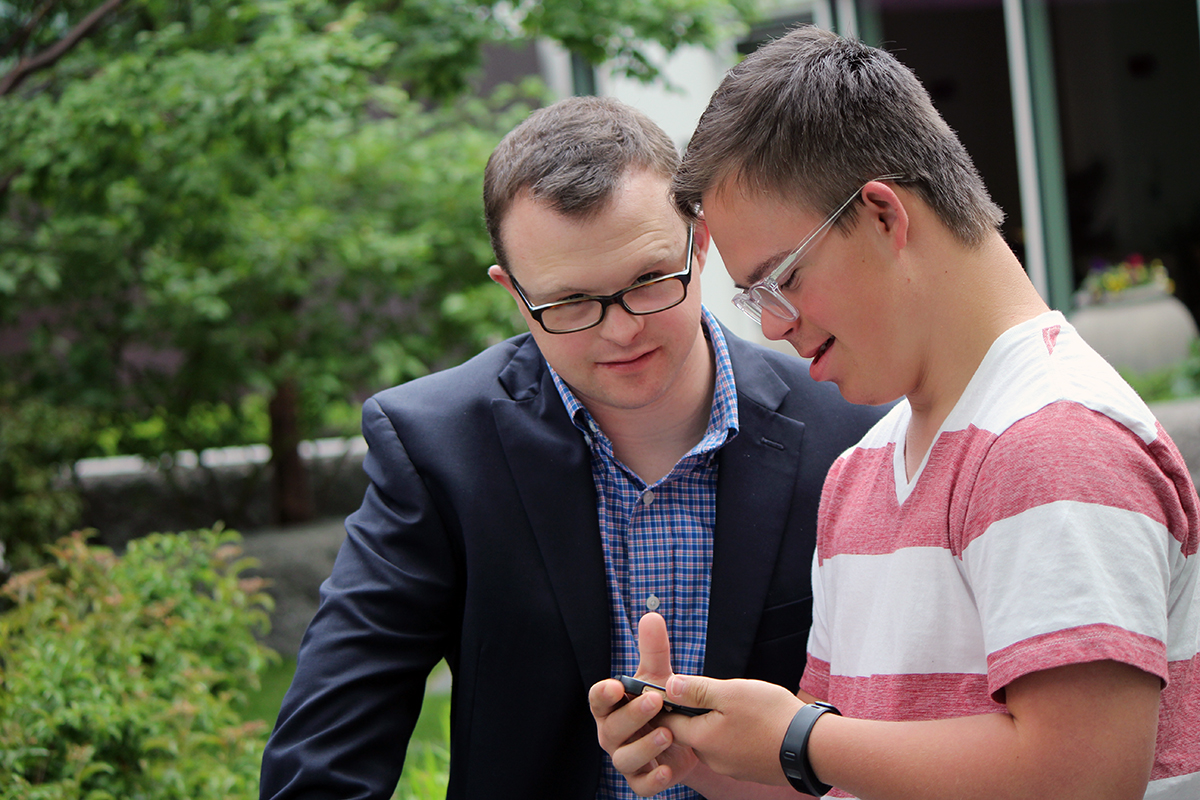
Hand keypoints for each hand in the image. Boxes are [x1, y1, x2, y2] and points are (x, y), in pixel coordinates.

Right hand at [588, 612, 699, 795]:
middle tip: (655, 701)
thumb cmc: (661, 702)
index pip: (598, 700)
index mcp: (612, 706)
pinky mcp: (641, 779)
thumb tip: (651, 616)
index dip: (603, 694)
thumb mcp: (659, 676)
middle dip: (632, 715)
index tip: (616, 686)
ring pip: (624, 758)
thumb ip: (654, 650)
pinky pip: (640, 785)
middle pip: (611, 728)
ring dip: (644, 747)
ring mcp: (625, 757)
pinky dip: (652, 780)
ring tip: (668, 733)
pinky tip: (667, 769)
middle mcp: (612, 733)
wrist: (684, 737)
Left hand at [658, 674, 804, 786]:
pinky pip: (732, 749)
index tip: (668, 689)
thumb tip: (669, 686)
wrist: (812, 748)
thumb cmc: (771, 716)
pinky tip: (752, 722)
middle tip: (710, 691)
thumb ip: (697, 690)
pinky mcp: (749, 770)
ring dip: (717, 722)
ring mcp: (732, 768)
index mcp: (702, 739)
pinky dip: (735, 734)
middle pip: (690, 732)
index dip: (666, 704)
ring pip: (713, 740)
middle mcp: (713, 760)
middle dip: (694, 712)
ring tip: (738, 704)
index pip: (668, 723)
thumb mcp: (730, 692)